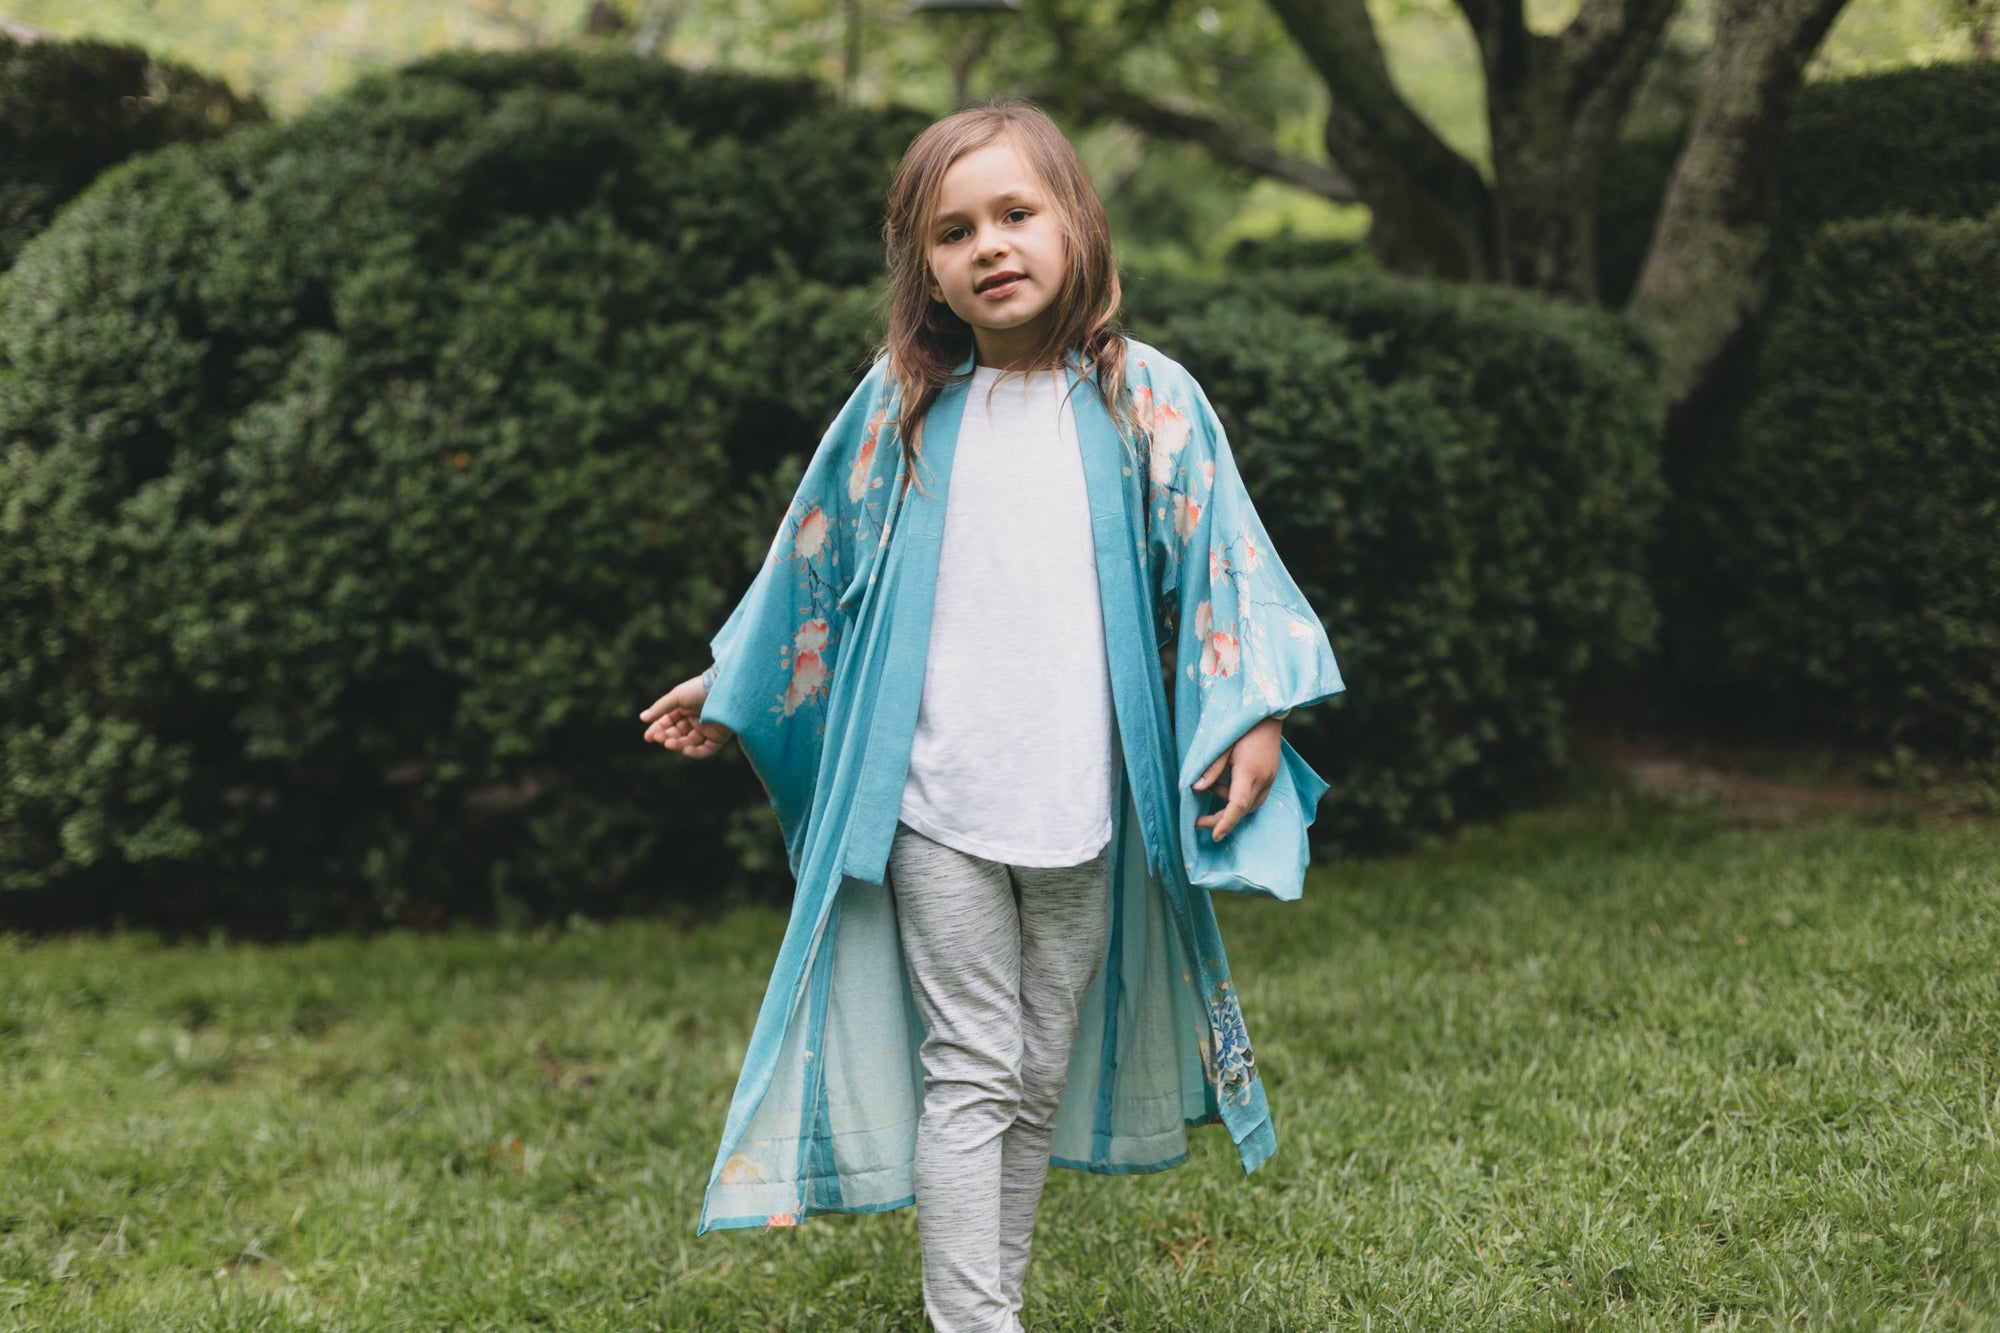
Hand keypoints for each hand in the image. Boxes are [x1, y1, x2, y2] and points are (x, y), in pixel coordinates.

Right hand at [639, 676, 733, 758]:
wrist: (724, 688)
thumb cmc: (699, 689)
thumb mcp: (676, 697)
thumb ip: (660, 708)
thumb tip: (642, 718)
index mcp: (684, 710)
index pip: (667, 724)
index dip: (657, 730)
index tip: (648, 737)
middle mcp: (695, 721)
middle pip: (677, 735)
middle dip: (666, 737)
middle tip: (659, 738)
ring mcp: (707, 730)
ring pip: (689, 744)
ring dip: (677, 745)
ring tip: (669, 743)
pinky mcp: (718, 738)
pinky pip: (705, 750)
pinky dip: (695, 753)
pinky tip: (685, 750)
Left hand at [1193, 716, 1282, 842]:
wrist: (1267, 713)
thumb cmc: (1241, 726)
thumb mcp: (1221, 745)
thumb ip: (1210, 769)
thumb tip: (1196, 789)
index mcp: (1249, 772)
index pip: (1237, 806)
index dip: (1225, 823)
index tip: (1214, 836)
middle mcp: (1263, 779)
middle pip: (1242, 810)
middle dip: (1221, 818)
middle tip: (1198, 821)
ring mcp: (1270, 778)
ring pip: (1250, 805)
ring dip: (1229, 804)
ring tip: (1212, 785)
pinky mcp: (1271, 775)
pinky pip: (1255, 796)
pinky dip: (1239, 796)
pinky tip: (1226, 782)